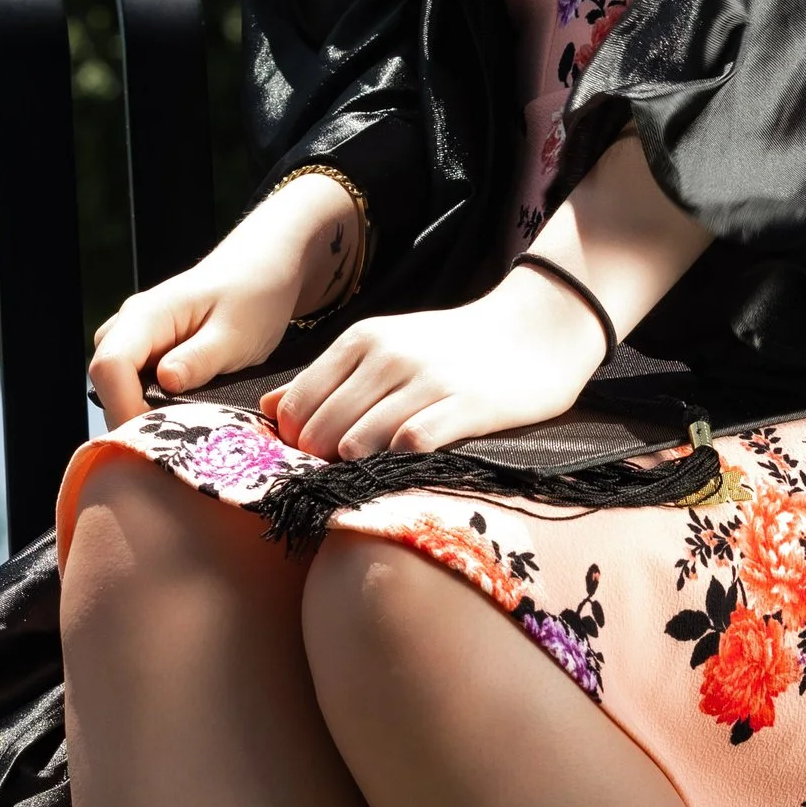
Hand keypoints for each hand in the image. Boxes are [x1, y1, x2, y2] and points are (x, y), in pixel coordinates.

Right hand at [86, 177, 360, 426]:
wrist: (264, 270)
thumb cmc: (254, 296)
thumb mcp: (236, 334)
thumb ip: (199, 359)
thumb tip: (165, 382)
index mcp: (145, 315)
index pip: (110, 367)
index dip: (125, 408)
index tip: (156, 439)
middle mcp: (130, 325)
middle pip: (106, 381)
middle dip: (131, 418)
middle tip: (173, 447)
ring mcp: (136, 338)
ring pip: (117, 385)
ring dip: (141, 412)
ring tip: (180, 435)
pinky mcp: (148, 350)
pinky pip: (133, 382)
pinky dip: (151, 404)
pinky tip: (182, 418)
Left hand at [264, 269, 605, 461]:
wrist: (538, 328)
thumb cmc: (454, 347)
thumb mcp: (385, 347)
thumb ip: (327, 378)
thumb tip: (268, 409)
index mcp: (362, 341)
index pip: (295, 406)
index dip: (296, 442)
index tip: (314, 458)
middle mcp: (388, 356)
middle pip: (320, 430)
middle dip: (320, 463)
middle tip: (341, 477)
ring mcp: (427, 380)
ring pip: (358, 441)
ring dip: (355, 470)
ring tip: (369, 479)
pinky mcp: (466, 405)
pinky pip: (412, 445)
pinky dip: (398, 466)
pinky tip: (405, 471)